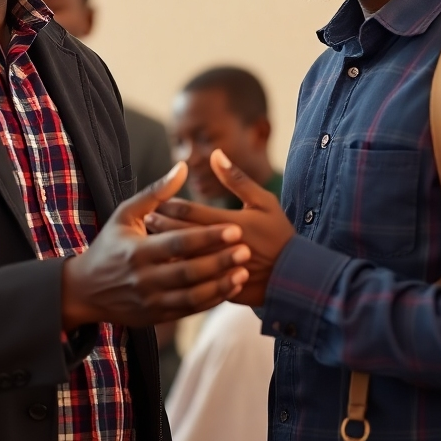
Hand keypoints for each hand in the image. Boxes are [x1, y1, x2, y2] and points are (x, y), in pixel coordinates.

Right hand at [61, 162, 251, 329]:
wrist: (86, 291)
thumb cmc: (109, 245)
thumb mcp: (125, 214)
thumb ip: (156, 193)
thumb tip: (183, 167)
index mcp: (137, 251)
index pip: (178, 243)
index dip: (207, 236)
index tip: (234, 228)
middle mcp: (144, 279)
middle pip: (189, 272)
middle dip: (219, 261)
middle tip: (246, 249)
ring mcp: (151, 301)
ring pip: (192, 296)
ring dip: (220, 284)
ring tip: (244, 271)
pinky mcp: (156, 317)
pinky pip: (189, 310)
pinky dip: (211, 300)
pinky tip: (230, 287)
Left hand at [145, 149, 294, 306]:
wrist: (294, 278)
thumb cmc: (279, 235)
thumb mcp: (264, 202)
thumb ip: (236, 179)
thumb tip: (215, 153)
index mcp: (229, 224)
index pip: (189, 212)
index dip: (169, 204)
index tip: (157, 200)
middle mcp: (220, 247)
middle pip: (179, 234)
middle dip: (161, 224)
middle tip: (146, 217)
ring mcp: (218, 270)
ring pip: (182, 258)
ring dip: (164, 247)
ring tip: (149, 239)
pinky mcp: (219, 287)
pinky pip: (191, 280)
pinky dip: (177, 271)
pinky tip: (165, 265)